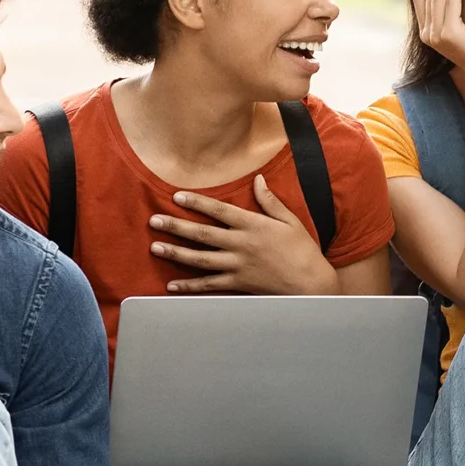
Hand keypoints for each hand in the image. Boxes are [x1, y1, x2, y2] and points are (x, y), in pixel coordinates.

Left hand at [149, 176, 339, 294]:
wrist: (310, 284)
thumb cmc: (303, 250)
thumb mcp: (290, 221)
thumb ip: (270, 201)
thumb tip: (258, 180)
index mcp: (253, 225)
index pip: (219, 211)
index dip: (197, 202)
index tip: (177, 195)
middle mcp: (241, 245)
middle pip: (202, 234)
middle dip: (176, 226)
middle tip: (154, 221)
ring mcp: (238, 266)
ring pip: (200, 259)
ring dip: (176, 253)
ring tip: (155, 248)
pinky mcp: (238, 284)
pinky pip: (209, 285)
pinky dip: (190, 286)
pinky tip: (172, 286)